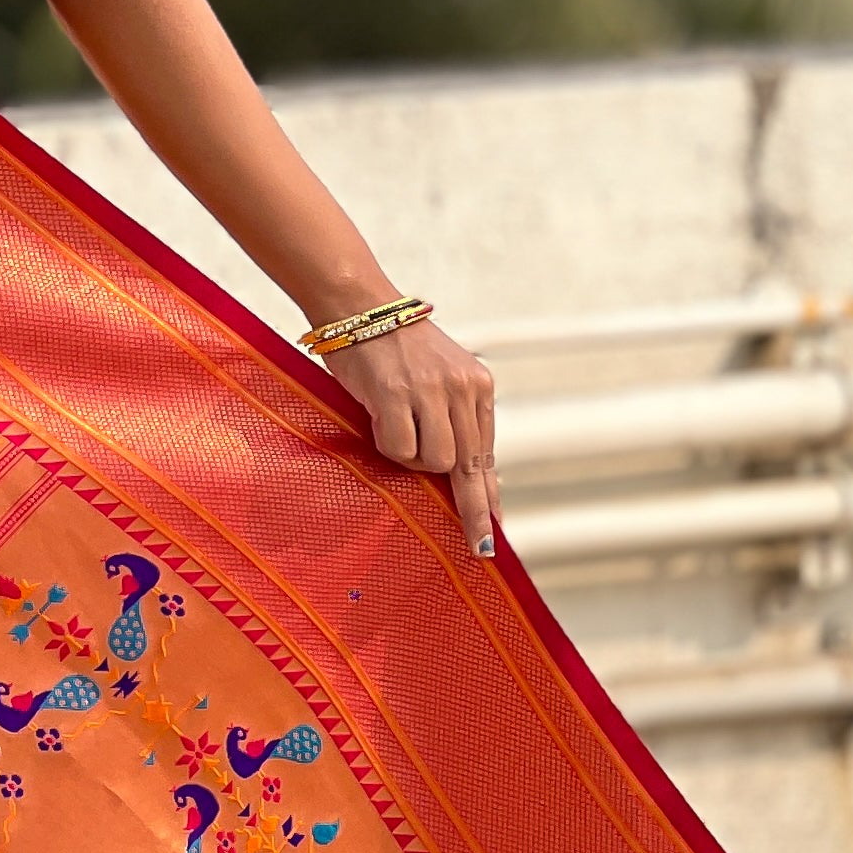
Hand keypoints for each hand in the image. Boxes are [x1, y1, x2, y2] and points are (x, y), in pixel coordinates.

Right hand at [336, 318, 497, 557]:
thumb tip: (462, 474)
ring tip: (393, 427)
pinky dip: (387, 445)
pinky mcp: (397, 396)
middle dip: (472, 510)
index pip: (487, 452)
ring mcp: (431, 391)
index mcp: (478, 384)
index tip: (495, 528)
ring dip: (411, 459)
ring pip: (436, 462)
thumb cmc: (392, 347)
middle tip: (478, 545)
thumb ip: (451, 418)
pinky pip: (400, 449)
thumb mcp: (436, 377)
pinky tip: (378, 417)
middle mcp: (462, 387)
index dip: (489, 494)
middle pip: (471, 467)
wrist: (358, 306)